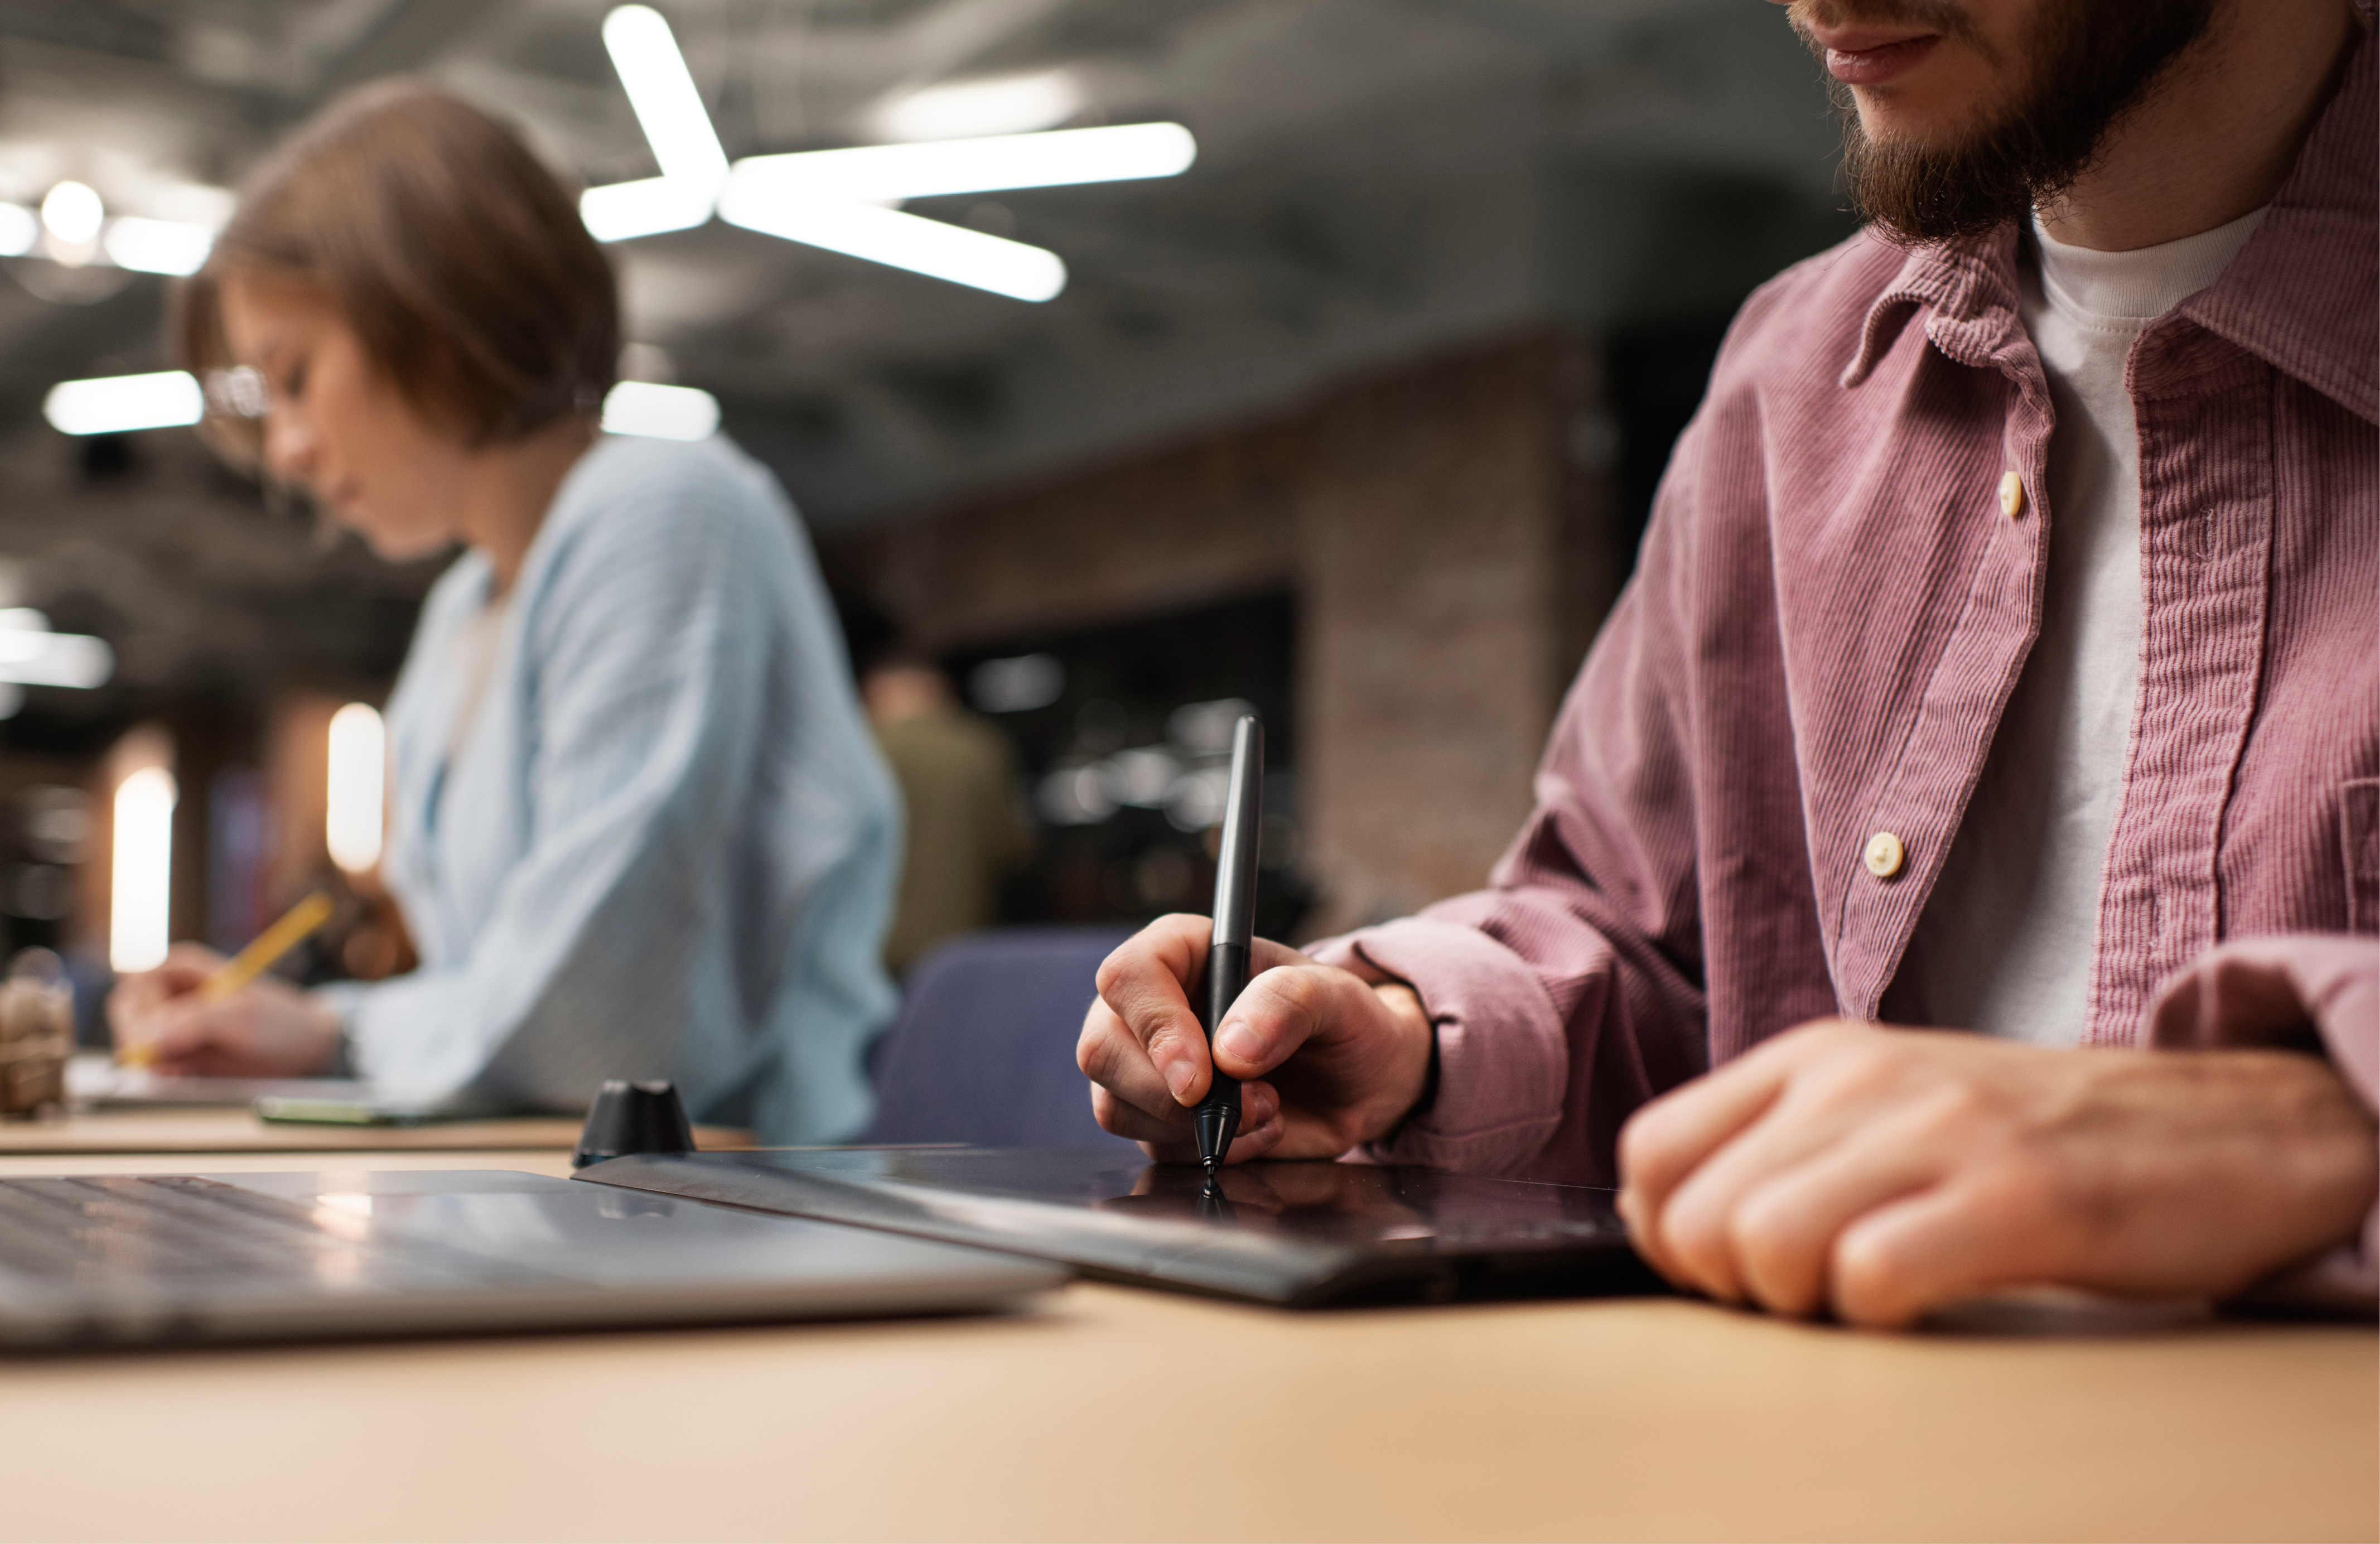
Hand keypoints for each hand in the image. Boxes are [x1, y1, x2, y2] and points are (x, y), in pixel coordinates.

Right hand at [107, 943, 344, 1077]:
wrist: (305, 1047)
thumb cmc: (279, 1021)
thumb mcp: (241, 1017)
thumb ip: (195, 1021)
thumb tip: (150, 1037)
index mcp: (180, 967)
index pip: (135, 990)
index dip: (136, 1018)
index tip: (148, 1045)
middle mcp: (169, 992)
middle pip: (128, 1017)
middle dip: (139, 1044)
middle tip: (163, 1067)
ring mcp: (171, 1023)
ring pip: (137, 1045)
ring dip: (153, 1064)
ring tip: (186, 1073)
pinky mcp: (178, 1051)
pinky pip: (154, 1066)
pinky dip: (164, 1075)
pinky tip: (189, 1079)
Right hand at [1077, 913, 1435, 1162]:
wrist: (1362, 1082)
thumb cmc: (1344, 1022)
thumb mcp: (1338, 997)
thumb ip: (1289, 1003)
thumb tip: (1230, 1051)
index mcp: (1183, 952)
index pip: (1128, 978)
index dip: (1155, 1028)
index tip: (1200, 1079)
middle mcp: (1151, 1006)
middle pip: (1102, 1050)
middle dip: (1171, 1096)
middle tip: (1253, 1103)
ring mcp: (1147, 1065)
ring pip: (1116, 1106)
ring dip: (1194, 1129)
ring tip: (1268, 1111)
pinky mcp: (1159, 1118)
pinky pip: (1153, 1146)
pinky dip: (1209, 1151)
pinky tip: (1258, 1133)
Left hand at [1616, 1019, 2379, 1326]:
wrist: (2224, 1126)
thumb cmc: (2035, 1140)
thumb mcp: (1883, 1108)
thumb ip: (1782, 1148)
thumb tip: (1671, 1230)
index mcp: (1814, 1056)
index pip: (1649, 1151)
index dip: (1666, 1235)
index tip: (1729, 1271)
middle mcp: (1858, 1076)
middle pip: (1693, 1217)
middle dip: (1730, 1288)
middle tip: (1808, 1296)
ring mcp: (1937, 1129)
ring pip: (1761, 1241)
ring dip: (1798, 1302)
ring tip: (1864, 1296)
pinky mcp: (2016, 1194)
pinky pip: (1872, 1275)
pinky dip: (1880, 1314)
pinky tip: (1928, 1301)